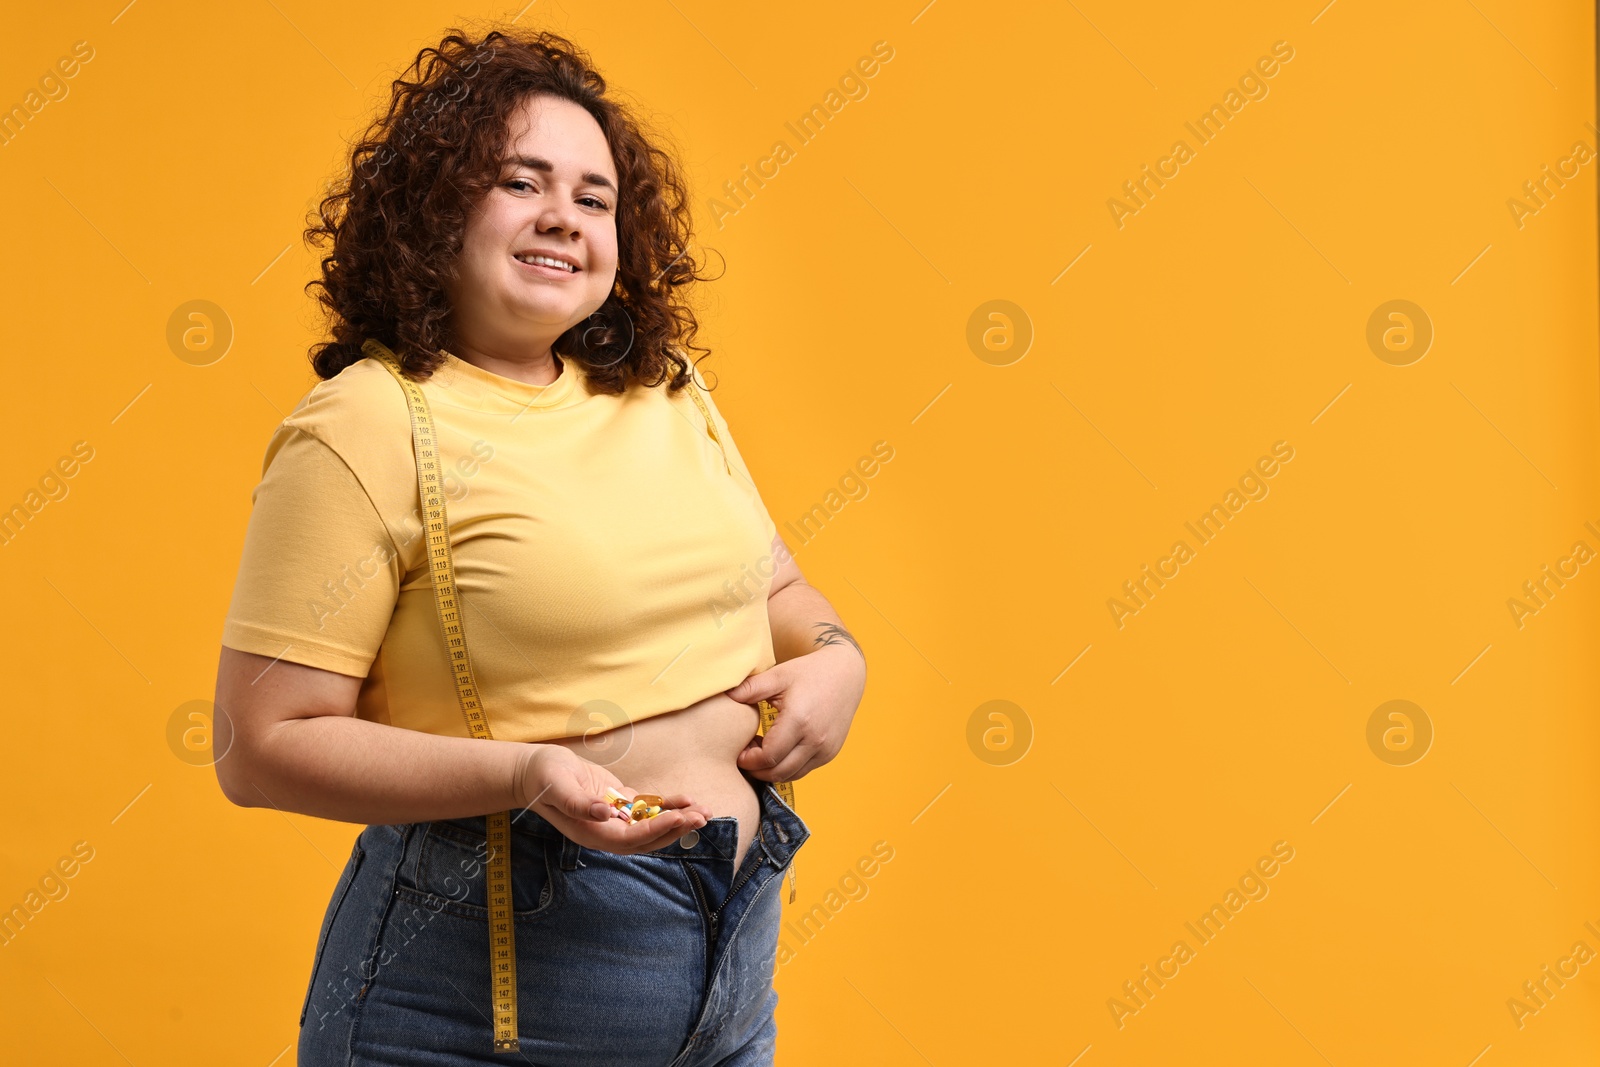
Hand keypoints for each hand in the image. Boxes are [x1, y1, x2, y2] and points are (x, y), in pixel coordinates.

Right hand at [516, 745, 709, 853]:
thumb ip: (577, 802)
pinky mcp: (617, 802)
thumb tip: (605, 813)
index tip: (679, 818)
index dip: (656, 831)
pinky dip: (667, 805)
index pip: (630, 839)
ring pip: (652, 825)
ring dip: (678, 819)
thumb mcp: (556, 785)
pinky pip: (647, 809)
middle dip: (676, 829)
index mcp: (591, 832)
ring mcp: (613, 818)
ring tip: (704, 811)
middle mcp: (606, 830)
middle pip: (647, 839)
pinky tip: (687, 799)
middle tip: (702, 817)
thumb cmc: (542, 776)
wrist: (533, 770)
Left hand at [726, 644, 865, 782]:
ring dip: (772, 771)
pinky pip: (804, 770)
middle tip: (745, 755)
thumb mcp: (778, 675)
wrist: (846, 674)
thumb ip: (749, 688)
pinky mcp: (830, 753)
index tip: (738, 751)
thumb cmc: (809, 672)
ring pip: (791, 775)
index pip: (768, 757)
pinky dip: (787, 768)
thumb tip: (723, 696)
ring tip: (761, 751)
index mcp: (799, 720)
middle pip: (778, 772)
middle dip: (757, 770)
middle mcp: (815, 739)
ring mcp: (826, 749)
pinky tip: (778, 751)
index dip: (748, 760)